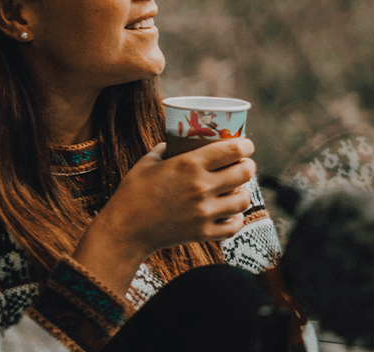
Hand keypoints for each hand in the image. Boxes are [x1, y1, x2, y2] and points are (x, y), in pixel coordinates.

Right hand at [96, 138, 255, 256]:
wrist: (125, 230)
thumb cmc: (133, 192)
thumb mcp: (147, 162)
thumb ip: (165, 149)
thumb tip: (175, 141)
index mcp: (189, 164)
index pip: (233, 149)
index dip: (246, 144)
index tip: (246, 144)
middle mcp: (201, 187)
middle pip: (244, 172)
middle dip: (248, 165)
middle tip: (243, 164)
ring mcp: (204, 212)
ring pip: (243, 200)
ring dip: (244, 192)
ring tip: (237, 188)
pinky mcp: (203, 233)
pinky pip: (233, 226)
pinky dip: (236, 218)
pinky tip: (231, 213)